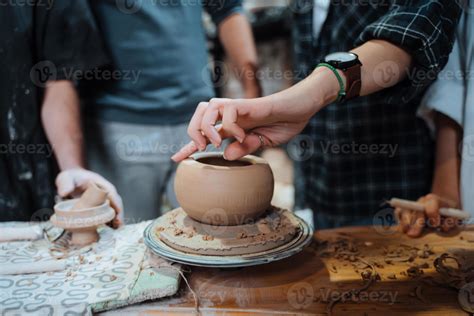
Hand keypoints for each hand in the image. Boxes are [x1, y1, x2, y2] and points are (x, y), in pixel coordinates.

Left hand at [55, 168, 122, 227]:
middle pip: (116, 204)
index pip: (112, 194)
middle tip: (118, 226)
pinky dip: (108, 223)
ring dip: (115, 221)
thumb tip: (64, 193)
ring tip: (116, 231)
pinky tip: (109, 230)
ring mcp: (103, 201)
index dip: (116, 204)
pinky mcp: (98, 208)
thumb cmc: (71, 177)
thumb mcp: (67, 178)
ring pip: (112, 211)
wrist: (71, 180)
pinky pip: (105, 216)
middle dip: (118, 215)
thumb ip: (65, 183)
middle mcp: (105, 193)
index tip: (118, 213)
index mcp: (102, 185)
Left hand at [171, 67, 339, 161]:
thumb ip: (246, 147)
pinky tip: (244, 135)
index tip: (176, 159)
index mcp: (233, 126)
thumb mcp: (264, 142)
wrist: (303, 108)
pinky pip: (230, 111)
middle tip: (200, 148)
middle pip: (199, 113)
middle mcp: (232, 115)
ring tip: (216, 142)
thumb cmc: (285, 123)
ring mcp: (239, 108)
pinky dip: (232, 125)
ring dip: (206, 127)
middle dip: (192, 131)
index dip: (188, 147)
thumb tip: (225, 155)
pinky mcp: (249, 104)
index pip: (205, 135)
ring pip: (207, 107)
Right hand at [395, 194, 459, 236]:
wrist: (441, 207)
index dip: (433, 214)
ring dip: (405, 222)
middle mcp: (422, 201)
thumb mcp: (454, 217)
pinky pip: (399, 212)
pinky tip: (402, 228)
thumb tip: (443, 228)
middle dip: (416, 222)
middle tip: (414, 234)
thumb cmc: (447, 215)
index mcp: (435, 200)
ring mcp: (413, 204)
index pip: (432, 204)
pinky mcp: (406, 209)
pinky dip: (399, 219)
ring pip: (406, 210)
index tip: (435, 225)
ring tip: (405, 231)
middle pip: (417, 209)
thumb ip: (450, 221)